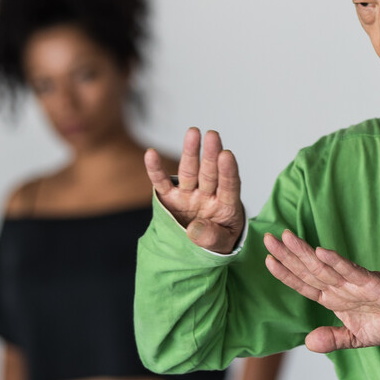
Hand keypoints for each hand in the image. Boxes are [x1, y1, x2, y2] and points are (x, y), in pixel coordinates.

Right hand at [144, 128, 246, 254]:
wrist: (201, 246)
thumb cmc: (217, 241)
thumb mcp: (222, 245)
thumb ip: (212, 238)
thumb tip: (194, 229)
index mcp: (225, 205)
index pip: (228, 186)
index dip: (228, 171)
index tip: (227, 155)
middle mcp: (207, 195)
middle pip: (209, 173)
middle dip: (210, 154)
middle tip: (212, 135)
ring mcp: (188, 195)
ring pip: (189, 172)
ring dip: (190, 153)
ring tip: (193, 133)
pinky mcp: (170, 198)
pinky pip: (162, 183)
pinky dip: (155, 169)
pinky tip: (151, 154)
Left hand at [262, 230, 379, 351]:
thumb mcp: (356, 338)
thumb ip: (333, 339)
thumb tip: (309, 342)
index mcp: (333, 299)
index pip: (303, 285)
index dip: (285, 274)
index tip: (268, 260)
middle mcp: (339, 288)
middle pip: (308, 270)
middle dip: (287, 255)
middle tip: (267, 238)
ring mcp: (353, 283)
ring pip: (324, 267)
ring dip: (304, 252)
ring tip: (287, 237)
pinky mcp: (371, 282)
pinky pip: (351, 271)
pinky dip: (336, 261)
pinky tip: (321, 252)